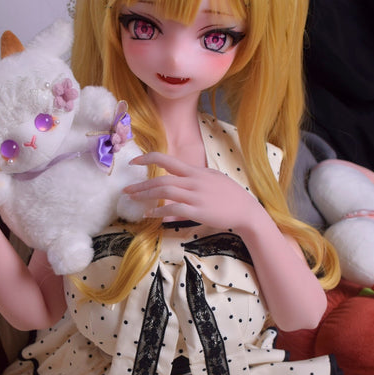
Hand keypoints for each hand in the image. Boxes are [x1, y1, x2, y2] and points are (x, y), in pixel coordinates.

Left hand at [125, 152, 262, 229]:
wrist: (246, 211)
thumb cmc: (230, 195)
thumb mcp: (212, 179)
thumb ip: (194, 179)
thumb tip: (177, 184)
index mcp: (195, 171)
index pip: (167, 159)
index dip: (148, 159)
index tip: (134, 162)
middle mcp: (194, 181)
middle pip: (161, 179)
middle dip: (141, 184)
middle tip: (127, 190)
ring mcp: (196, 196)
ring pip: (165, 192)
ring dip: (146, 196)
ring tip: (134, 201)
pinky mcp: (198, 211)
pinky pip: (174, 210)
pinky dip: (159, 212)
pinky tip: (150, 215)